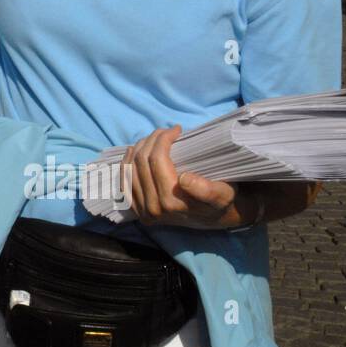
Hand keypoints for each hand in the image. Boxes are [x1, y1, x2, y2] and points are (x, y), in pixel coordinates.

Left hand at [123, 126, 238, 228]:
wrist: (215, 217)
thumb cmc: (220, 200)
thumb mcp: (222, 194)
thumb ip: (206, 190)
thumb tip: (184, 179)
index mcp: (170, 203)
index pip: (157, 160)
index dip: (164, 139)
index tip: (177, 129)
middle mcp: (152, 209)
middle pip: (141, 162)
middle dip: (152, 139)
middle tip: (166, 131)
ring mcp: (142, 210)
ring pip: (130, 167)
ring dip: (140, 147)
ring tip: (155, 138)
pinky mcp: (136, 209)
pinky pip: (123, 180)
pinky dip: (127, 162)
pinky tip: (134, 150)